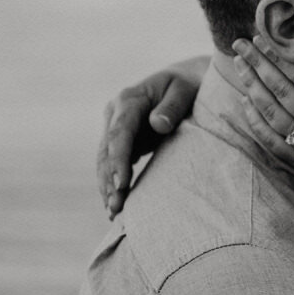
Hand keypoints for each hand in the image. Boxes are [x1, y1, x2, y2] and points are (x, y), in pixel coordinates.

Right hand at [97, 56, 206, 217]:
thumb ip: (173, 106)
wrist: (184, 81)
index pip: (119, 132)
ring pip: (104, 161)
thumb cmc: (189, 85)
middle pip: (106, 150)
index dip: (118, 159)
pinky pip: (112, 165)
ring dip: (107, 187)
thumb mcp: (185, 90)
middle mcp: (115, 113)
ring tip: (113, 213)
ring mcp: (115, 128)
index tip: (121, 184)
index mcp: (129, 99)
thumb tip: (158, 125)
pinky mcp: (121, 142)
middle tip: (116, 207)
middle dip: (109, 180)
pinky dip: (112, 185)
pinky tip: (114, 207)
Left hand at [232, 35, 293, 199]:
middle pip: (283, 90)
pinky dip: (255, 122)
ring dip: (253, 87)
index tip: (265, 37)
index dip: (282, 56)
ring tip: (239, 64)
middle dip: (260, 64)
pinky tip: (244, 104)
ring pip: (273, 113)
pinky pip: (272, 142)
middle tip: (240, 43)